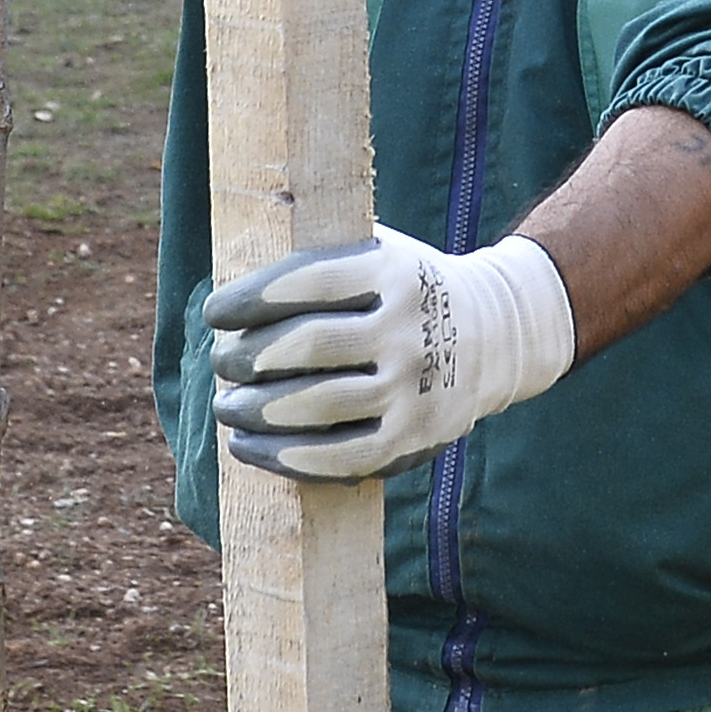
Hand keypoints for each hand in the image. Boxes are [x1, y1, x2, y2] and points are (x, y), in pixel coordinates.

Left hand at [210, 225, 574, 480]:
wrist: (496, 334)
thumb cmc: (407, 292)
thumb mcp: (379, 253)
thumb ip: (319, 264)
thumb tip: (230, 302)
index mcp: (393, 271)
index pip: (307, 281)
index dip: (249, 299)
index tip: (214, 313)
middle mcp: (407, 328)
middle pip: (307, 346)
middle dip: (247, 358)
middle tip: (222, 364)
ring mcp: (415, 386)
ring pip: (318, 405)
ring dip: (256, 410)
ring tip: (228, 406)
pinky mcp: (416, 436)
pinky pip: (343, 457)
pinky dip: (287, 457)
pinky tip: (252, 448)